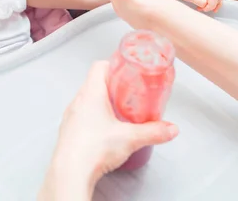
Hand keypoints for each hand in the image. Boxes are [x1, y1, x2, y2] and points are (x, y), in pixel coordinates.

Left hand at [39, 62, 178, 199]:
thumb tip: (169, 129)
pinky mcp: (68, 132)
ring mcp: (70, 117)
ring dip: (101, 102)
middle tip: (127, 93)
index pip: (99, 66)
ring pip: (86, 100)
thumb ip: (153, 132)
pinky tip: (103, 131)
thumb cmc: (92, 149)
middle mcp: (77, 101)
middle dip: (112, 86)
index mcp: (90, 93)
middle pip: (93, 83)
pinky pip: (80, 117)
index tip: (126, 71)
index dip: (113, 65)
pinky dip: (92, 118)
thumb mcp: (130, 138)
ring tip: (118, 112)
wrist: (70, 172)